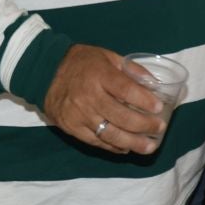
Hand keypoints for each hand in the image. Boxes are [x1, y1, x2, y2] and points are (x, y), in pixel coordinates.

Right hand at [41, 45, 168, 154]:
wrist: (45, 72)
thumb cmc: (81, 62)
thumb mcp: (107, 56)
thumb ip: (131, 70)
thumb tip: (154, 84)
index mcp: (99, 74)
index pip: (126, 90)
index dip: (144, 101)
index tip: (159, 107)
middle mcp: (88, 96)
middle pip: (122, 117)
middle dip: (145, 125)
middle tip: (159, 128)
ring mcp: (79, 114)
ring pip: (111, 134)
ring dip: (133, 143)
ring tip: (149, 146)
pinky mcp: (71, 127)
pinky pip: (96, 141)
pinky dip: (114, 146)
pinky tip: (126, 147)